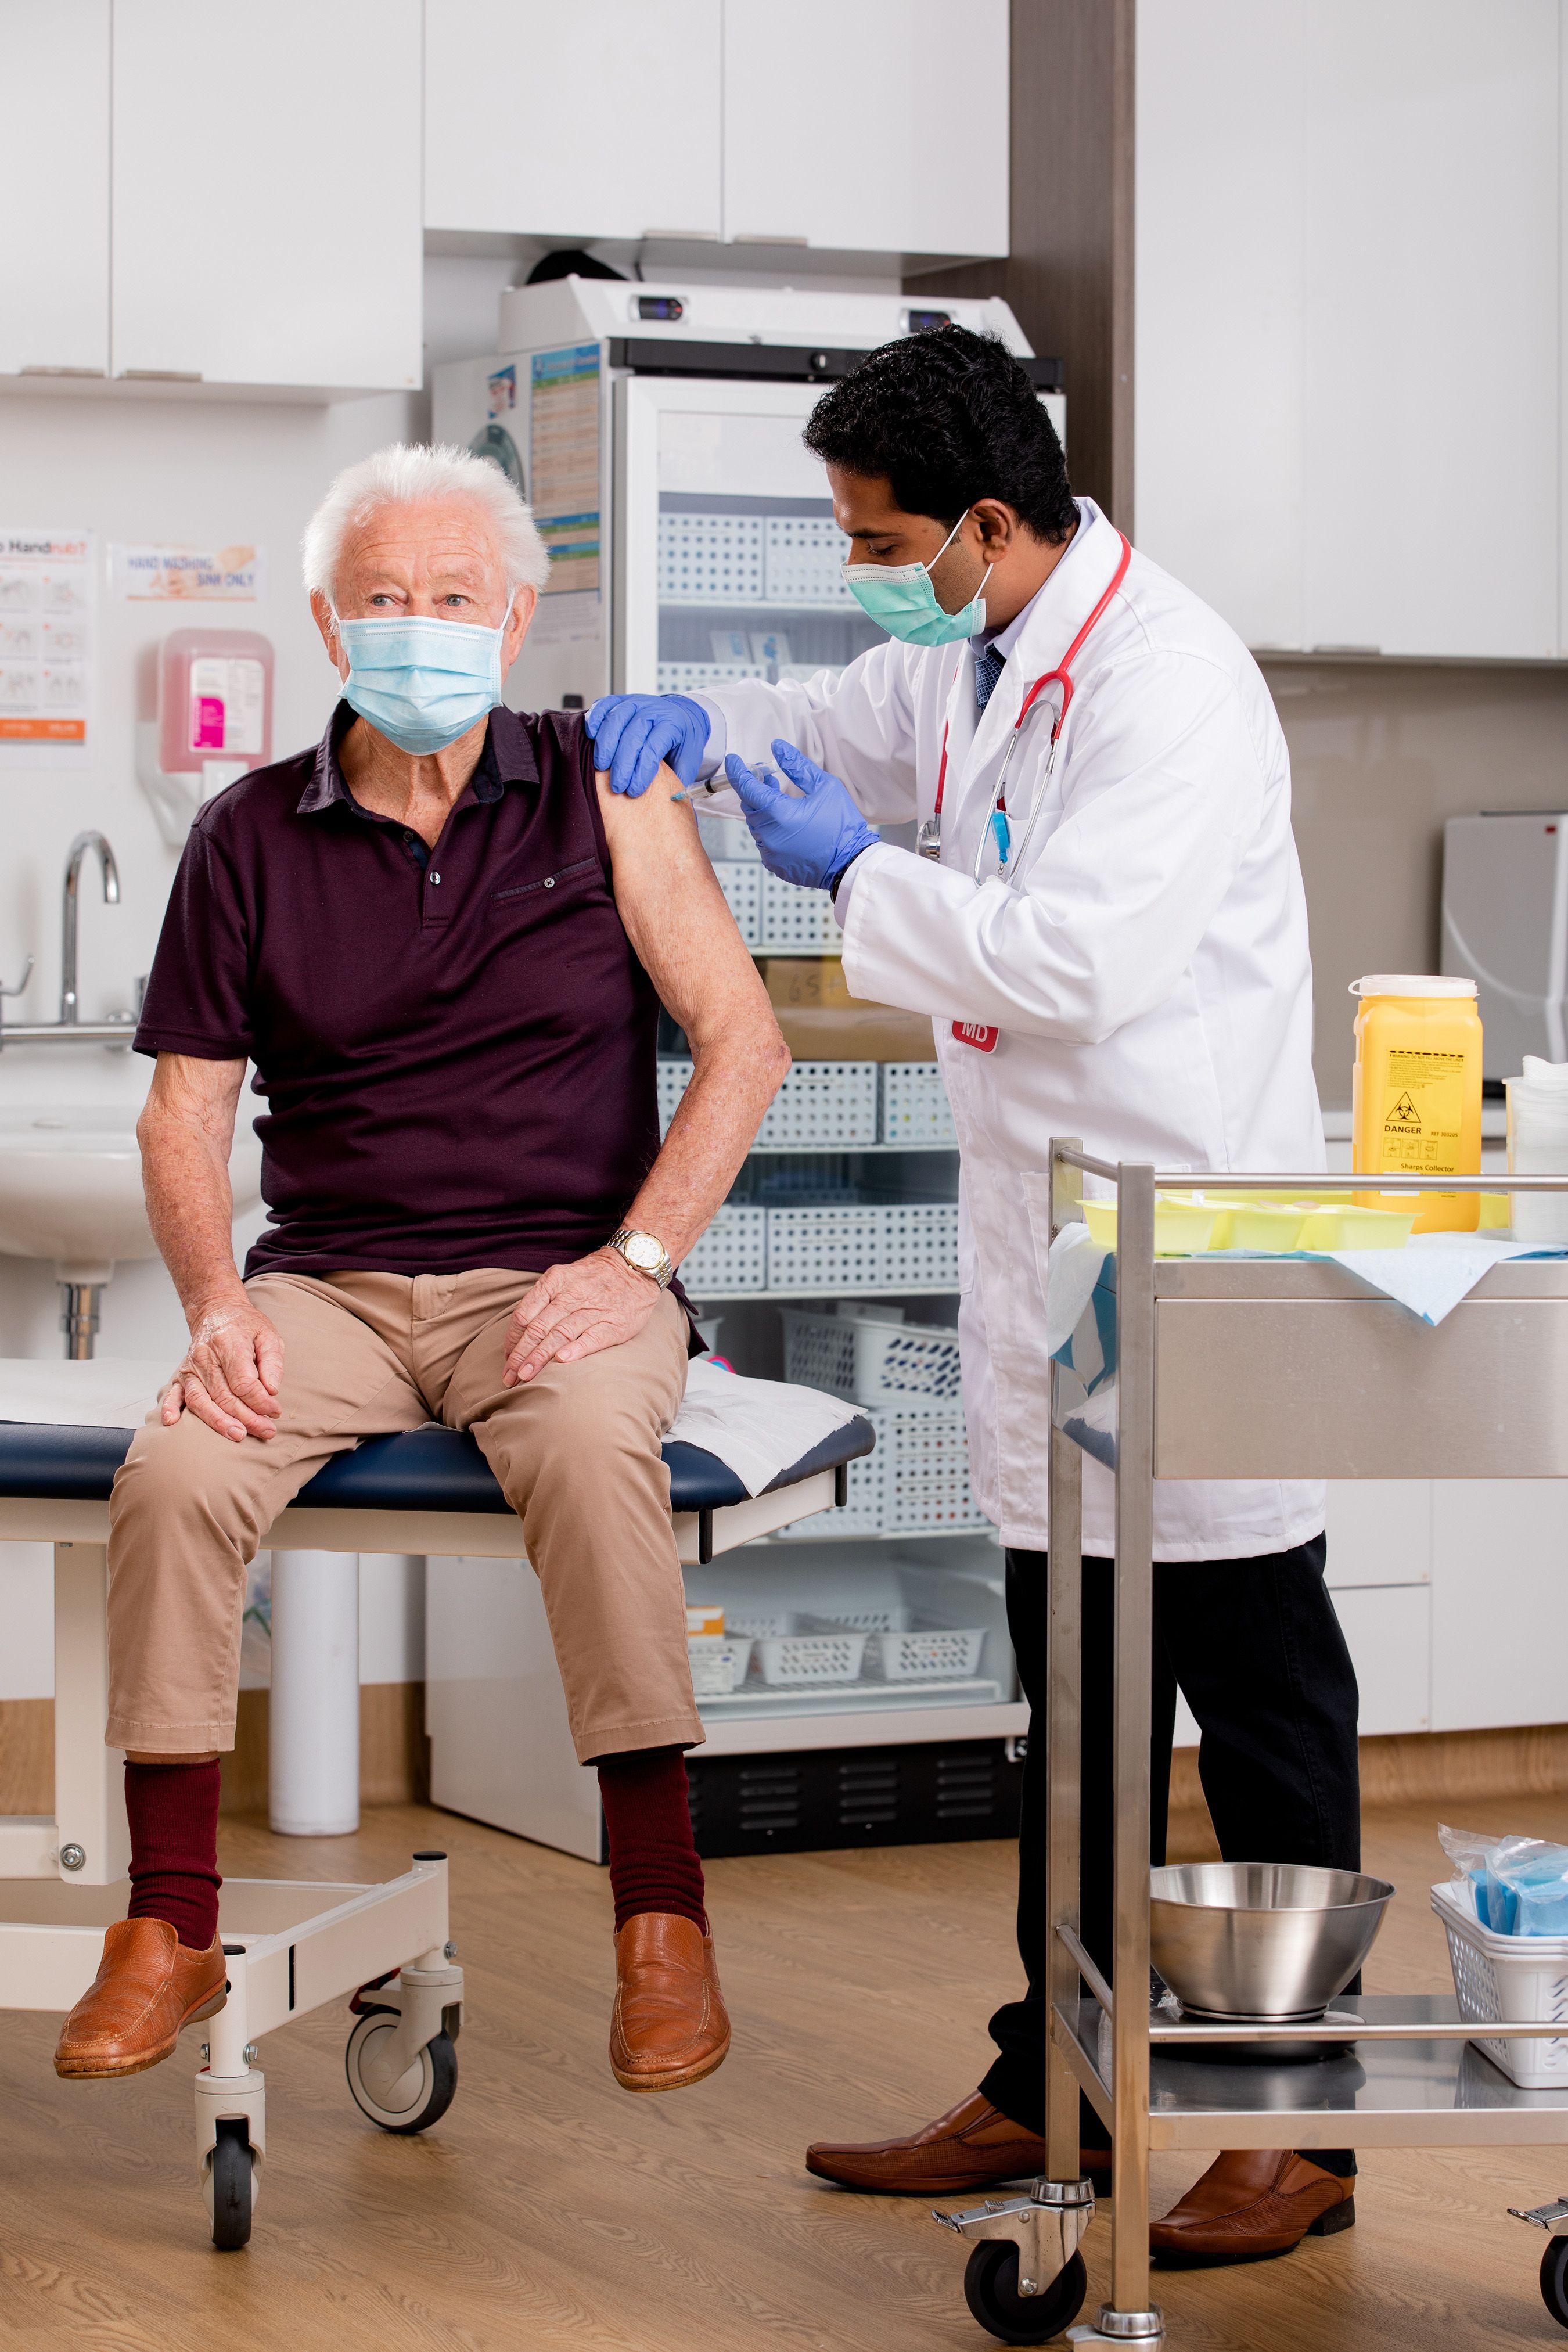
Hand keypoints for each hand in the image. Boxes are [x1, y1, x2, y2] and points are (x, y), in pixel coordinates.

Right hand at [163, 1298, 283, 1442]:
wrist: (216, 1312)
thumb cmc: (245, 1327)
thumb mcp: (268, 1336)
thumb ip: (273, 1362)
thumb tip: (272, 1390)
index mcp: (229, 1344)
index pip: (243, 1383)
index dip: (261, 1401)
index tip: (275, 1410)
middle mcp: (206, 1357)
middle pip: (225, 1396)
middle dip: (248, 1418)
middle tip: (267, 1430)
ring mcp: (191, 1367)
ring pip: (201, 1401)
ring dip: (219, 1422)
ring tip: (237, 1435)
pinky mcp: (181, 1375)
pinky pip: (172, 1394)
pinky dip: (170, 1408)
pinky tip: (172, 1422)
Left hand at [503, 1247, 661, 1382]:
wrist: (635, 1266)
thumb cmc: (594, 1278)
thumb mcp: (564, 1278)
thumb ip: (542, 1300)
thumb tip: (519, 1334)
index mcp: (554, 1281)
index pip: (524, 1314)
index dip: (512, 1340)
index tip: (507, 1360)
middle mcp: (571, 1294)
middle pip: (538, 1328)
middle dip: (520, 1355)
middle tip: (509, 1376)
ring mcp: (593, 1309)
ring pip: (559, 1334)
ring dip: (540, 1357)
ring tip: (525, 1376)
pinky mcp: (614, 1324)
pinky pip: (592, 1338)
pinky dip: (576, 1349)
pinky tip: (562, 1361)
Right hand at [585, 694, 709, 797]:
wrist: (681, 715)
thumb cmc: (681, 741)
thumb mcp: (688, 760)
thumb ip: (677, 778)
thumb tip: (666, 801)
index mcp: (672, 723)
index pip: (653, 747)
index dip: (641, 771)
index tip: (634, 790)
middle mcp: (653, 709)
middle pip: (633, 734)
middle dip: (622, 763)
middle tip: (617, 786)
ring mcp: (635, 702)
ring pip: (616, 719)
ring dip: (606, 744)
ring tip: (601, 767)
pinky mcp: (620, 700)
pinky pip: (604, 705)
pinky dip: (595, 719)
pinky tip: (592, 737)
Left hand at [724, 739, 880, 891]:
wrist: (852, 863)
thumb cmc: (842, 826)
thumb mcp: (825, 787)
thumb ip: (798, 766)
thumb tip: (778, 748)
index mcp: (779, 814)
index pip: (746, 788)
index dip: (738, 771)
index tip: (733, 760)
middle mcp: (769, 836)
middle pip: (750, 806)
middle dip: (755, 790)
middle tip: (769, 779)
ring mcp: (770, 853)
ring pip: (756, 825)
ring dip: (764, 811)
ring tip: (781, 801)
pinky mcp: (775, 865)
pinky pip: (764, 842)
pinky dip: (770, 830)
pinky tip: (787, 825)